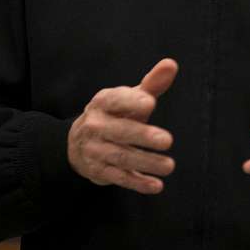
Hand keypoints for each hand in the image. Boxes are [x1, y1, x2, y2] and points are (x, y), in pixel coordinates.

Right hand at [67, 59, 176, 193]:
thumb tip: (171, 64)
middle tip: (167, 140)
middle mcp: (95, 126)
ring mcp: (95, 150)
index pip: (115, 100)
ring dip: (146, 162)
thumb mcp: (129, 97)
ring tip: (170, 166)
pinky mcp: (98, 171)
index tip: (151, 103)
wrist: (78, 142)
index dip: (131, 101)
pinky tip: (156, 185)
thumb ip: (151, 84)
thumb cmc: (115, 114)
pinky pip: (119, 177)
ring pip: (121, 157)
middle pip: (120, 131)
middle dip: (143, 136)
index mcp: (103, 103)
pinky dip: (137, 183)